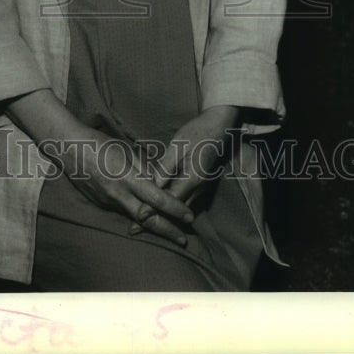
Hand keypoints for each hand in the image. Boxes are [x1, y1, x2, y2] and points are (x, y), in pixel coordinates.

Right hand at [54, 126, 195, 245]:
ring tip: (170, 232)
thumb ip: (143, 169)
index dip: (175, 209)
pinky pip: (122, 212)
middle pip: (147, 218)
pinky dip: (136, 215)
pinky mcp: (100, 204)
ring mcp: (107, 201)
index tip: (189, 216)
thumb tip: (159, 183)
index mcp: (126, 177)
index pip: (156, 198)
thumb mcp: (126, 151)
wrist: (68, 148)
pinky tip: (145, 216)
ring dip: (153, 226)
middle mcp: (118, 194)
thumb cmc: (99, 143)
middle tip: (183, 240)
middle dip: (167, 231)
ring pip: (135, 218)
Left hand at [129, 105, 240, 235]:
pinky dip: (171, 207)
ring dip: (163, 215)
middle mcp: (198, 189)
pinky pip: (184, 200)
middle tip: (136, 227)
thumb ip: (166, 166)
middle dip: (156, 219)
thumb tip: (154, 185)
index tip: (138, 219)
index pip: (169, 201)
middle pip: (175, 211)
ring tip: (143, 222)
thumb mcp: (178, 145)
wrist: (218, 126)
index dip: (153, 210)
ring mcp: (201, 188)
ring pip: (180, 208)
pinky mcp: (199, 185)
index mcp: (192, 179)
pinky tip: (158, 208)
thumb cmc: (196, 133)